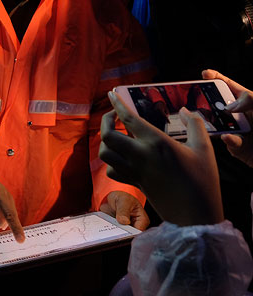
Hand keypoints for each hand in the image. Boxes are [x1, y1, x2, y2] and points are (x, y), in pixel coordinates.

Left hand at [100, 91, 223, 225]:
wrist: (196, 216)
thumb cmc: (202, 181)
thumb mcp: (204, 149)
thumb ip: (195, 124)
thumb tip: (185, 110)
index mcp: (156, 143)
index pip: (128, 119)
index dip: (117, 104)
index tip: (111, 94)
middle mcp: (140, 156)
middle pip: (108, 135)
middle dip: (105, 121)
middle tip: (114, 116)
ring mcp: (134, 171)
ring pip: (105, 154)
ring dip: (106, 142)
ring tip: (116, 135)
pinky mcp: (133, 183)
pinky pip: (112, 171)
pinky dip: (111, 163)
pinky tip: (121, 158)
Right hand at [203, 69, 252, 166]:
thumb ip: (248, 100)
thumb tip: (230, 107)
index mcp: (243, 101)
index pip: (227, 86)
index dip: (215, 77)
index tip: (204, 73)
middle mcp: (235, 114)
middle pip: (215, 104)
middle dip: (205, 101)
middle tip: (197, 99)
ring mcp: (233, 128)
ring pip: (215, 123)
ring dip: (211, 122)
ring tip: (206, 119)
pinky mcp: (234, 144)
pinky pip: (228, 140)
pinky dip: (228, 139)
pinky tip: (228, 136)